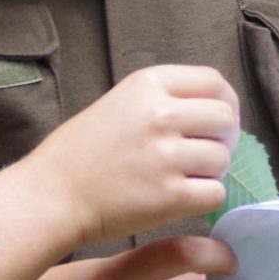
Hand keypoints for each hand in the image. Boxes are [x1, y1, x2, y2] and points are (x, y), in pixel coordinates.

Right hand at [24, 64, 239, 246]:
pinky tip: (183, 197)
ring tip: (185, 177)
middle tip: (204, 153)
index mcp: (148, 84)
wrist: (52, 194)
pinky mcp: (170, 195)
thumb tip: (214, 113)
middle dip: (223, 138)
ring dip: (211, 171)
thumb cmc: (81, 151)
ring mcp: (166, 155)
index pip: (214, 82)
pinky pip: (215, 193)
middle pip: (226, 119)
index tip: (219, 121)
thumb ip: (164, 100)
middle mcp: (161, 114)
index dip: (226, 102)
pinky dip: (205, 197)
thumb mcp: (121, 102)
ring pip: (222, 159)